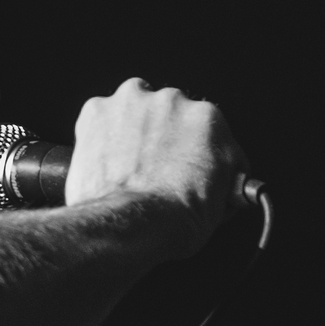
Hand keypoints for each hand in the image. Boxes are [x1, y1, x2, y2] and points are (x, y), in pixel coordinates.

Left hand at [60, 78, 242, 248]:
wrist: (133, 224)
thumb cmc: (176, 217)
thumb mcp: (224, 198)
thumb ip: (227, 173)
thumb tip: (228, 178)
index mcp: (207, 118)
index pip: (202, 129)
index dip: (192, 150)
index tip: (185, 165)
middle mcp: (170, 101)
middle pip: (166, 114)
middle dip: (161, 137)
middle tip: (155, 169)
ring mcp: (131, 103)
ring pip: (134, 109)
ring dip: (133, 129)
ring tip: (128, 165)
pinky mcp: (96, 111)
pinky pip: (100, 117)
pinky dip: (101, 135)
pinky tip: (106, 161)